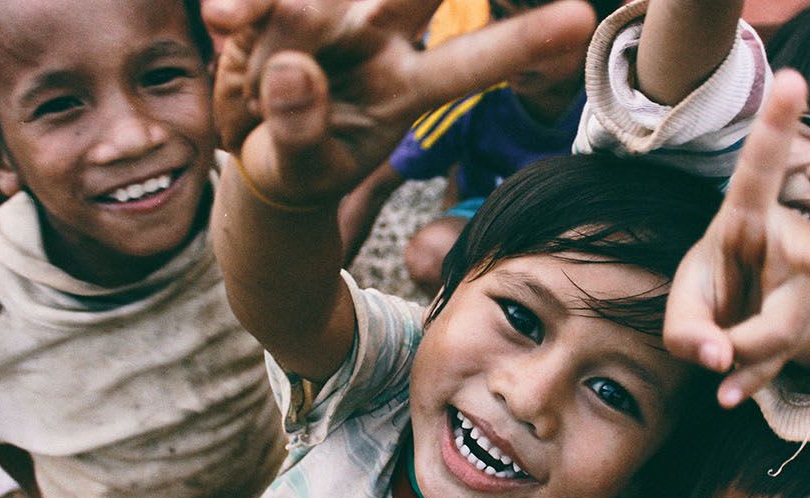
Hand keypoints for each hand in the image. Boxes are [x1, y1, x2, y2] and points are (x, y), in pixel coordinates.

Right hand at [204, 0, 596, 206]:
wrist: (251, 147)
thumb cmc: (297, 164)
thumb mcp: (300, 167)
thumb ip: (301, 128)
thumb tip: (297, 68)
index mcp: (409, 87)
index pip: (473, 60)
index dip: (523, 39)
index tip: (582, 16)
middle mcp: (382, 34)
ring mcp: (335, 11)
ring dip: (300, 5)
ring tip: (247, 30)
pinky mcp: (282, 1)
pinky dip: (243, 6)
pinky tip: (227, 23)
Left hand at [663, 70, 809, 406]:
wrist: (746, 322)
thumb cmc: (715, 289)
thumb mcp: (685, 301)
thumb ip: (684, 329)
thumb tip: (718, 362)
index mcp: (748, 215)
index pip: (760, 168)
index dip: (776, 126)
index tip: (794, 81)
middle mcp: (790, 244)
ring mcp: (807, 290)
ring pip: (782, 328)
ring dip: (738, 354)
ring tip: (715, 358)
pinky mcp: (808, 330)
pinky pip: (779, 363)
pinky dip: (746, 382)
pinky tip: (729, 395)